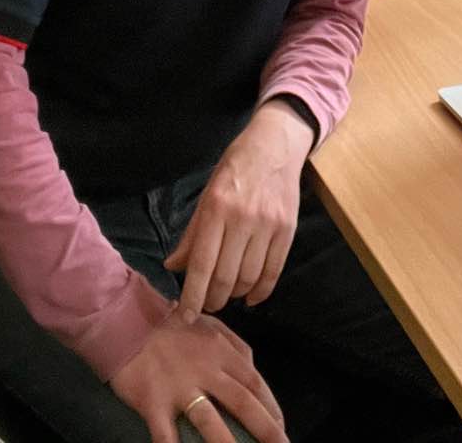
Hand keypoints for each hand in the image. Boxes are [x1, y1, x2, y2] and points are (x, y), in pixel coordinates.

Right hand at [109, 315, 286, 442]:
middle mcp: (205, 369)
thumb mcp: (208, 324)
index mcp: (220, 351)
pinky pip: (166, 434)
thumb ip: (234, 345)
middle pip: (243, 402)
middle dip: (266, 430)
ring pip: (210, 422)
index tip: (281, 428)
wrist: (124, 320)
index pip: (254, 383)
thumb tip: (253, 369)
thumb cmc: (168, 325)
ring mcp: (178, 387)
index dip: (272, 408)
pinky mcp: (153, 401)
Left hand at [165, 102, 313, 316]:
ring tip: (226, 295)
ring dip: (235, 294)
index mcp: (217, 208)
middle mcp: (243, 218)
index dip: (193, 295)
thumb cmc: (235, 168)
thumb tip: (173, 267)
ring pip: (249, 277)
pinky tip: (250, 297)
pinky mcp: (288, 229)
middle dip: (213, 299)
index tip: (185, 316)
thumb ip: (192, 234)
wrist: (275, 145)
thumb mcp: (207, 194)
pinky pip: (273, 271)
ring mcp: (268, 225)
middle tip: (206, 306)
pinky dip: (261, 291)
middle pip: (226, 276)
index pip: (202, 264)